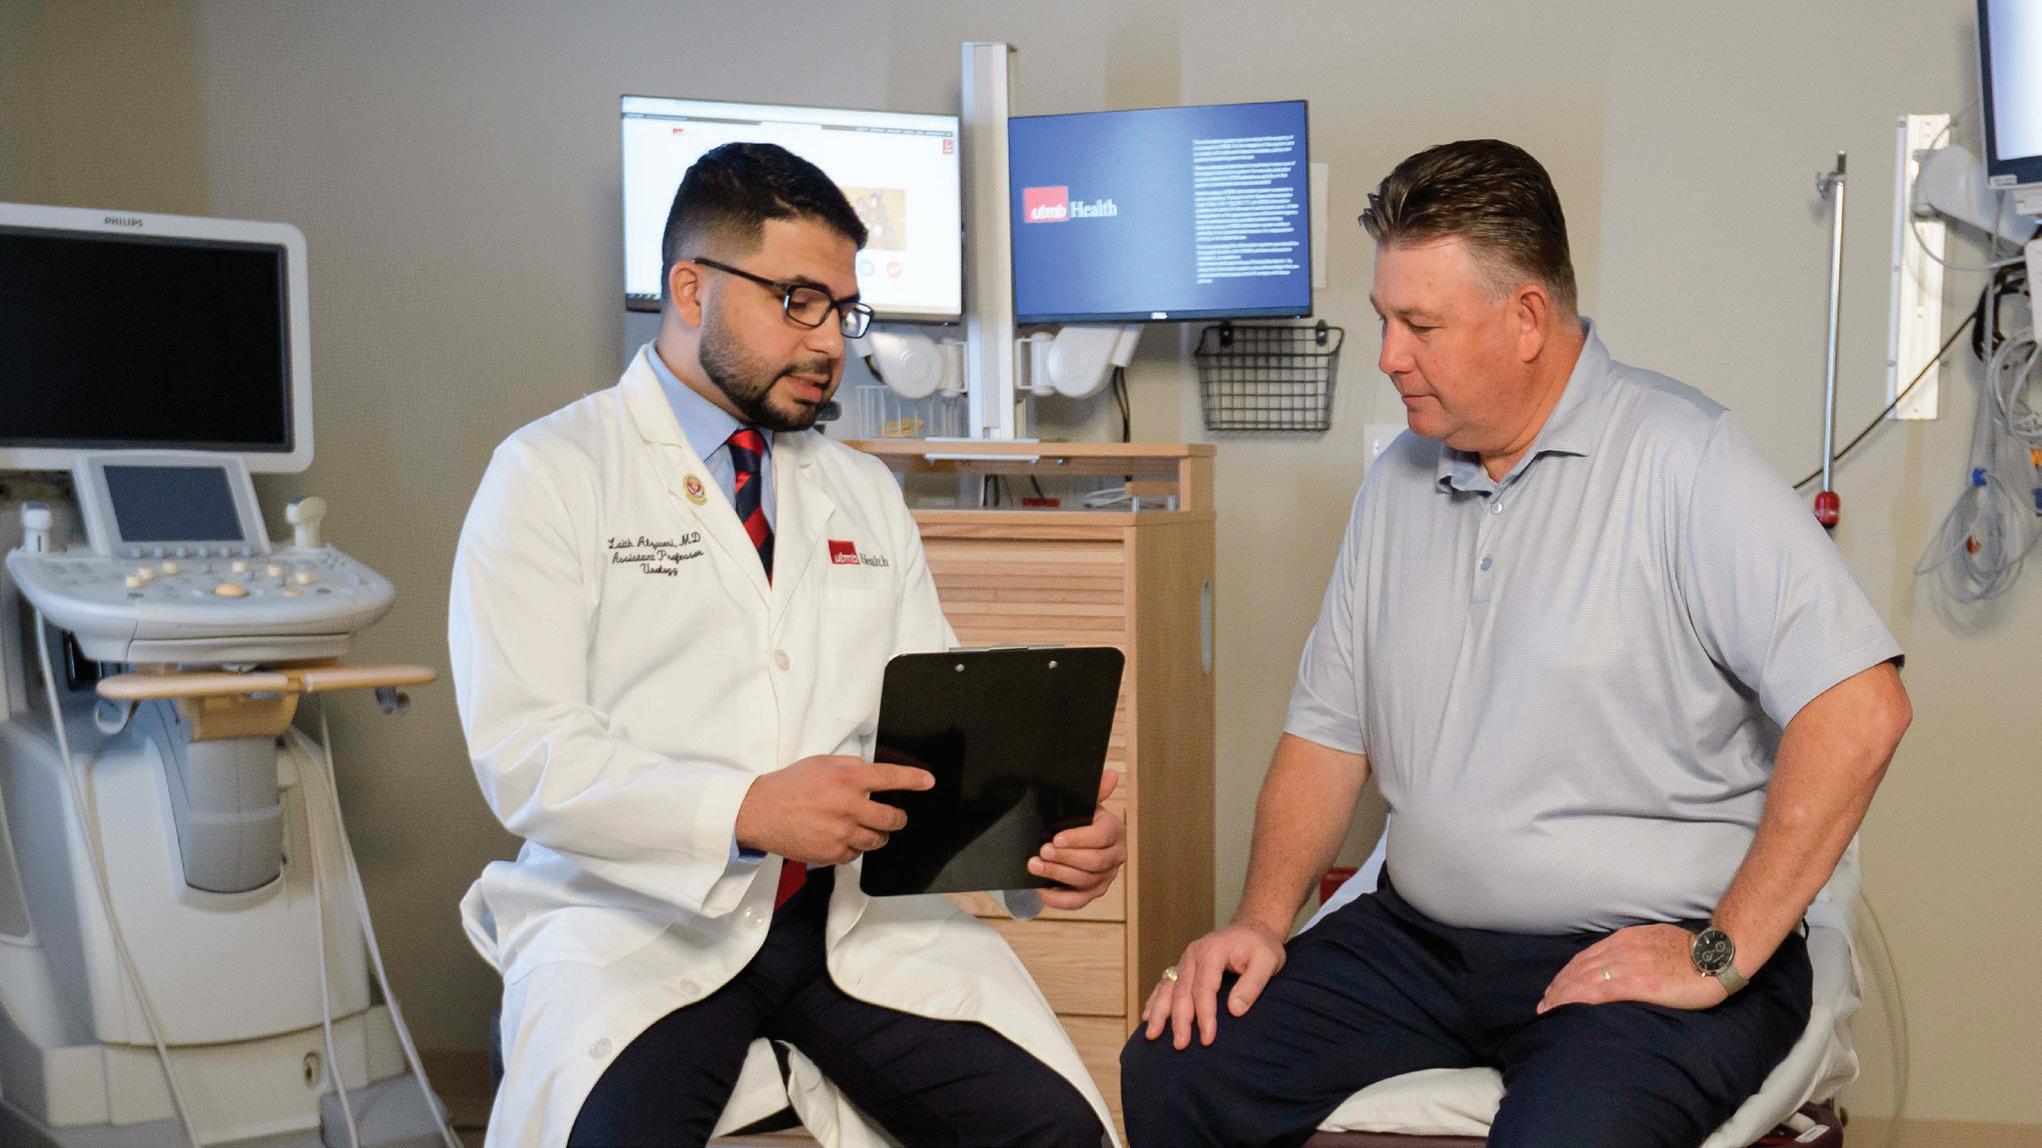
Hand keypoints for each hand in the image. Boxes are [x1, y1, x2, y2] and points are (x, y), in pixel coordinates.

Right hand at [734, 755, 933, 865]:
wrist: (759, 812)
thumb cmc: (789, 786)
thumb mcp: (821, 763)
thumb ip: (850, 765)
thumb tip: (872, 770)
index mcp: (847, 779)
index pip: (890, 778)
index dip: (913, 779)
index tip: (928, 782)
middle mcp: (848, 806)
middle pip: (892, 818)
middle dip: (898, 818)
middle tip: (895, 817)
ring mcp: (841, 833)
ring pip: (878, 840)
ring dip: (878, 835)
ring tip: (864, 827)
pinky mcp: (832, 854)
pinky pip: (856, 854)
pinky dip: (854, 847)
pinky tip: (840, 837)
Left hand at [1030, 770, 1127, 910]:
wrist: (1073, 840)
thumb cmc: (1079, 821)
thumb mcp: (1085, 805)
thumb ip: (1096, 791)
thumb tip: (1111, 775)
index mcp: (1114, 830)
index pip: (1102, 836)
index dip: (1079, 838)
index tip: (1056, 838)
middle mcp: (1115, 855)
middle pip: (1094, 862)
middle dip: (1065, 857)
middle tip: (1042, 851)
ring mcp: (1105, 877)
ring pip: (1084, 881)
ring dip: (1057, 874)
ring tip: (1035, 865)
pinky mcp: (1093, 893)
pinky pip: (1077, 902)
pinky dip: (1058, 899)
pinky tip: (1041, 890)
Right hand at [1141, 917, 1286, 1048]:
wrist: (1253, 928)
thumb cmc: (1262, 946)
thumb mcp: (1267, 961)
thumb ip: (1252, 985)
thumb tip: (1235, 1011)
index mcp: (1211, 952)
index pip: (1204, 989)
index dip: (1205, 1015)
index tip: (1208, 1039)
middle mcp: (1193, 955)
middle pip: (1181, 991)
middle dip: (1179, 1020)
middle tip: (1180, 1045)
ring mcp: (1185, 960)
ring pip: (1168, 988)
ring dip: (1159, 1012)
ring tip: (1152, 1034)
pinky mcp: (1184, 967)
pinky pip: (1165, 984)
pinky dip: (1156, 1001)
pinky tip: (1148, 1016)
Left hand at [1537, 923, 1729, 1013]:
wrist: (1719, 955)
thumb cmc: (1693, 952)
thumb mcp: (1656, 941)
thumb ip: (1635, 950)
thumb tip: (1620, 962)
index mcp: (1626, 939)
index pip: (1587, 956)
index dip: (1567, 972)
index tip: (1555, 986)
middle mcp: (1622, 949)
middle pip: (1579, 967)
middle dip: (1559, 986)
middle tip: (1544, 1003)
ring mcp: (1630, 965)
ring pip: (1584, 978)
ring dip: (1563, 994)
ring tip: (1549, 1009)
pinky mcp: (1640, 983)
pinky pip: (1601, 990)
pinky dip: (1580, 999)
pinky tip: (1568, 1009)